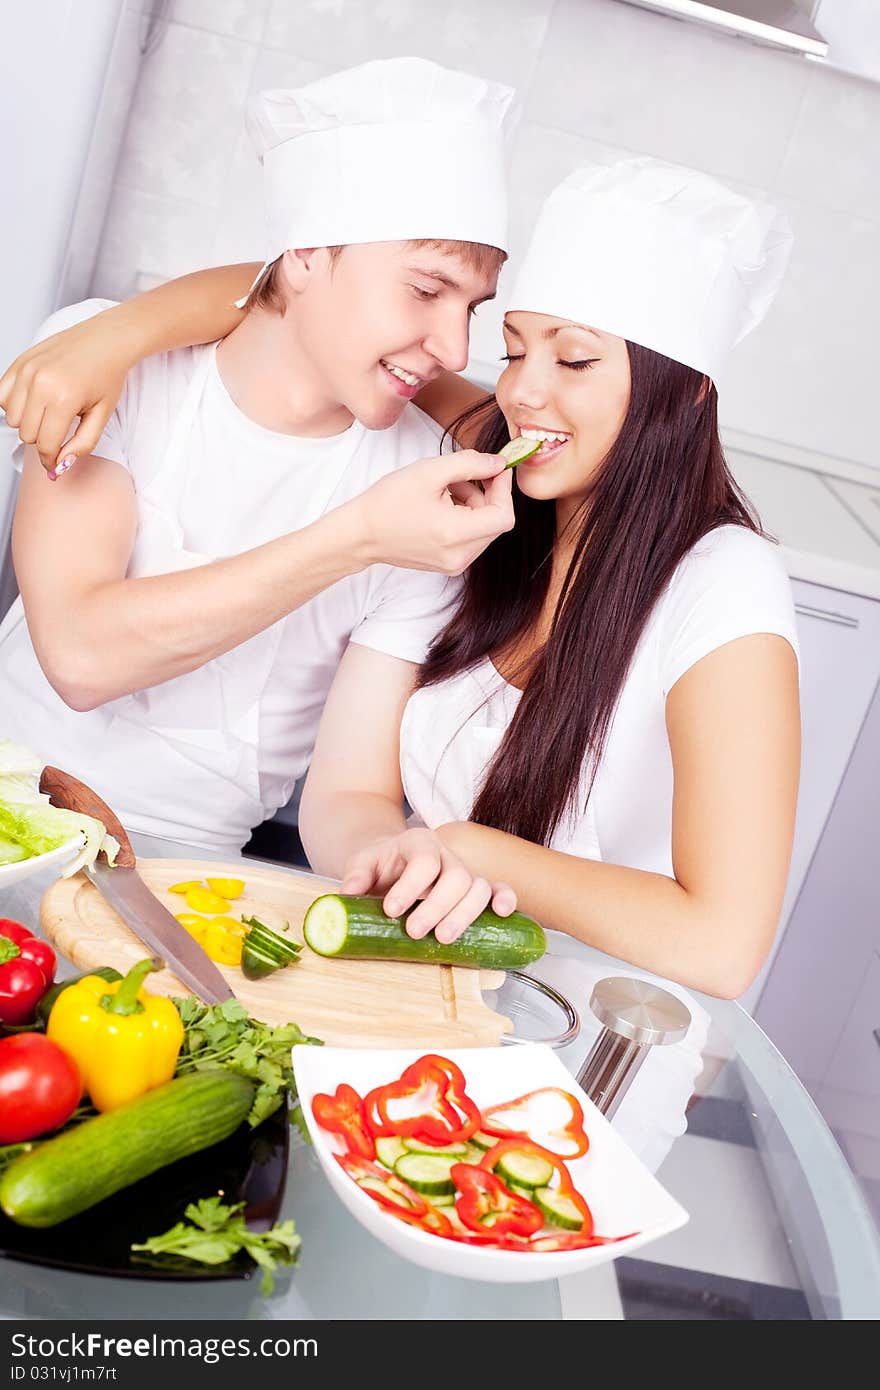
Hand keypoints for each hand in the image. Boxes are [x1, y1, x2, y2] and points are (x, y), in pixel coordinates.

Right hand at [0, 318, 126, 476]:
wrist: (106, 340)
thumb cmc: (107, 375)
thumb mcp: (102, 416)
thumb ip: (82, 445)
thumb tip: (60, 466)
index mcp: (65, 398)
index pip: (45, 445)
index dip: (51, 460)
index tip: (55, 464)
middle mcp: (41, 383)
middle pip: (26, 434)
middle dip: (42, 439)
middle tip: (59, 430)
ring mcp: (27, 371)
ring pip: (11, 418)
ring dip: (27, 422)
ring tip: (48, 413)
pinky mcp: (20, 362)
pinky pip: (1, 396)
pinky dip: (13, 404)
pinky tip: (34, 401)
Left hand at [341, 826, 516, 943]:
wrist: (392, 860)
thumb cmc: (380, 864)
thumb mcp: (362, 863)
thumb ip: (356, 875)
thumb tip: (349, 893)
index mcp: (418, 843)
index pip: (423, 860)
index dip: (410, 886)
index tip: (391, 909)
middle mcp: (446, 854)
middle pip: (455, 876)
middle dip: (437, 907)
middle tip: (415, 931)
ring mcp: (463, 871)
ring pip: (477, 887)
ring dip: (464, 915)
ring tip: (443, 938)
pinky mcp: (474, 889)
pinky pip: (497, 889)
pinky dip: (504, 899)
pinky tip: (502, 914)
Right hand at [353, 450, 514, 575]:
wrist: (361, 533)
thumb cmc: (388, 502)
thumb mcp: (430, 471)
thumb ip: (470, 464)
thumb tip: (499, 463)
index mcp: (455, 534)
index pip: (504, 516)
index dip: (504, 489)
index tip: (496, 469)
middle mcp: (459, 556)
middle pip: (495, 522)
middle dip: (485, 495)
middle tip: (460, 476)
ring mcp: (454, 564)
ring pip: (484, 529)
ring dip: (473, 505)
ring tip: (444, 490)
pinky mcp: (448, 565)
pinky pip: (470, 539)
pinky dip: (464, 518)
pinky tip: (441, 506)